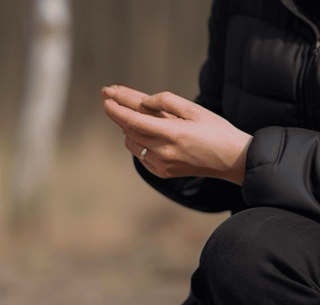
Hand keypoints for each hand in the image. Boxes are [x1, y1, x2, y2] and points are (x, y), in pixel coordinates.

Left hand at [101, 85, 251, 184]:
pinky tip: (138, 131)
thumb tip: (143, 102)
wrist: (232, 159)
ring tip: (125, 111)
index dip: (117, 109)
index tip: (106, 98)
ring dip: (126, 127)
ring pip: (132, 143)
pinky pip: (139, 155)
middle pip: (129, 130)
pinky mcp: (161, 172)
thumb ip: (166, 102)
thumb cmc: (216, 130)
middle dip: (117, 113)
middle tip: (108, 97)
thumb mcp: (195, 109)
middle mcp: (163, 152)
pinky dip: (136, 141)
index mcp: (173, 134)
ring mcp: (161, 165)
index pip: (134, 121)